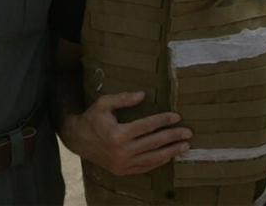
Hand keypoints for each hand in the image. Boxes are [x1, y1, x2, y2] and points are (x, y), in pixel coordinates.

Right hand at [59, 91, 190, 175]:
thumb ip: (123, 99)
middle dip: (172, 136)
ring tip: (184, 146)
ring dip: (171, 152)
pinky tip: (169, 155)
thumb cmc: (92, 119)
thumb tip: (143, 95)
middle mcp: (122, 151)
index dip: (163, 120)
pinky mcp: (123, 170)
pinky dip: (159, 161)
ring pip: (153, 158)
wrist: (77, 140)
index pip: (147, 126)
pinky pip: (146, 167)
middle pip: (154, 142)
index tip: (177, 116)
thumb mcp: (103, 104)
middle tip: (187, 132)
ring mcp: (123, 163)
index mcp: (118, 133)